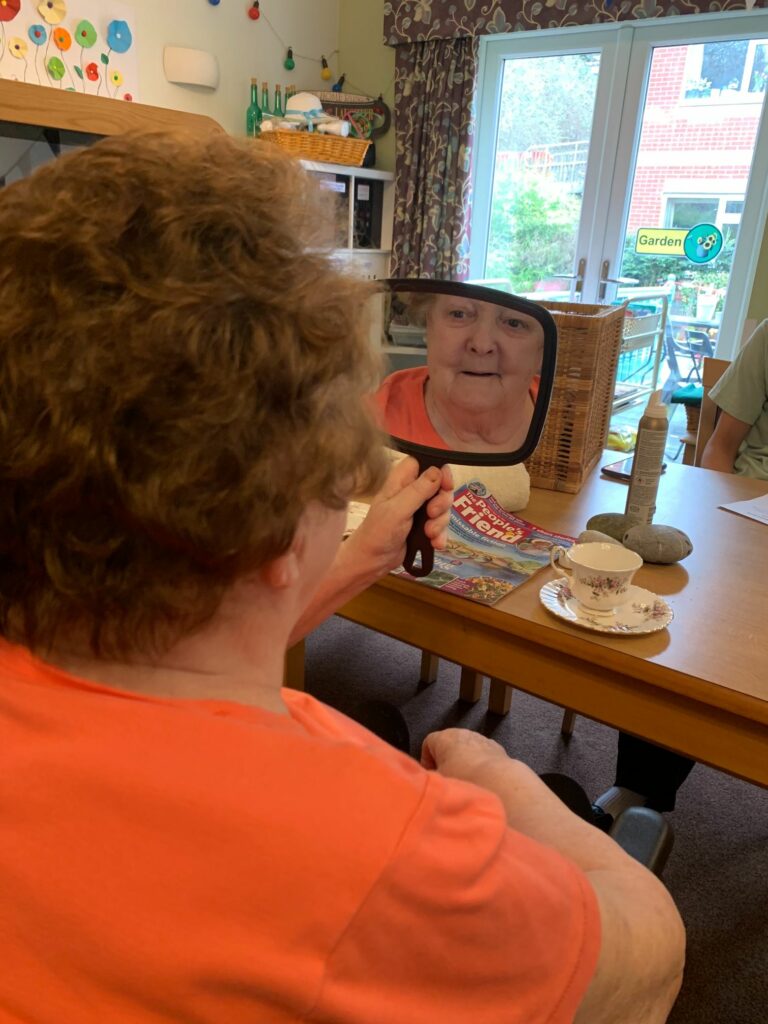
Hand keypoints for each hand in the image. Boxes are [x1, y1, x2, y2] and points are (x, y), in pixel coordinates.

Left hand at [349, 457, 452, 576]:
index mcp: (401, 481)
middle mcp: (412, 492)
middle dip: (441, 503)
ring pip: (443, 508)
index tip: (445, 484)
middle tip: (432, 513)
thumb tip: (438, 470)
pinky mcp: (424, 527)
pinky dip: (440, 535)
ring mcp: (419, 510)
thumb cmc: (378, 532)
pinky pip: (441, 526)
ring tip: (429, 534)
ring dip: (440, 522)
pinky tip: (435, 544)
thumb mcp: (398, 510)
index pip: (425, 464)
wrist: (373, 561)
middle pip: (440, 487)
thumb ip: (418, 490)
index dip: (438, 471)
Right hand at [421, 728, 510, 782]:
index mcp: (444, 737)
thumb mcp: (437, 782)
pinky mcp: (497, 749)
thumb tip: (429, 781)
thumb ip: (429, 778)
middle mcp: (463, 733)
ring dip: (465, 764)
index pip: (428, 743)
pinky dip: (481, 767)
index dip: (426, 760)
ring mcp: (482, 739)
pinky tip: (482, 782)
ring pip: (467, 751)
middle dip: (446, 762)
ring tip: (465, 784)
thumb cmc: (464, 780)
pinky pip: (483, 757)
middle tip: (446, 781)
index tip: (430, 775)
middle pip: (448, 746)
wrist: (498, 782)